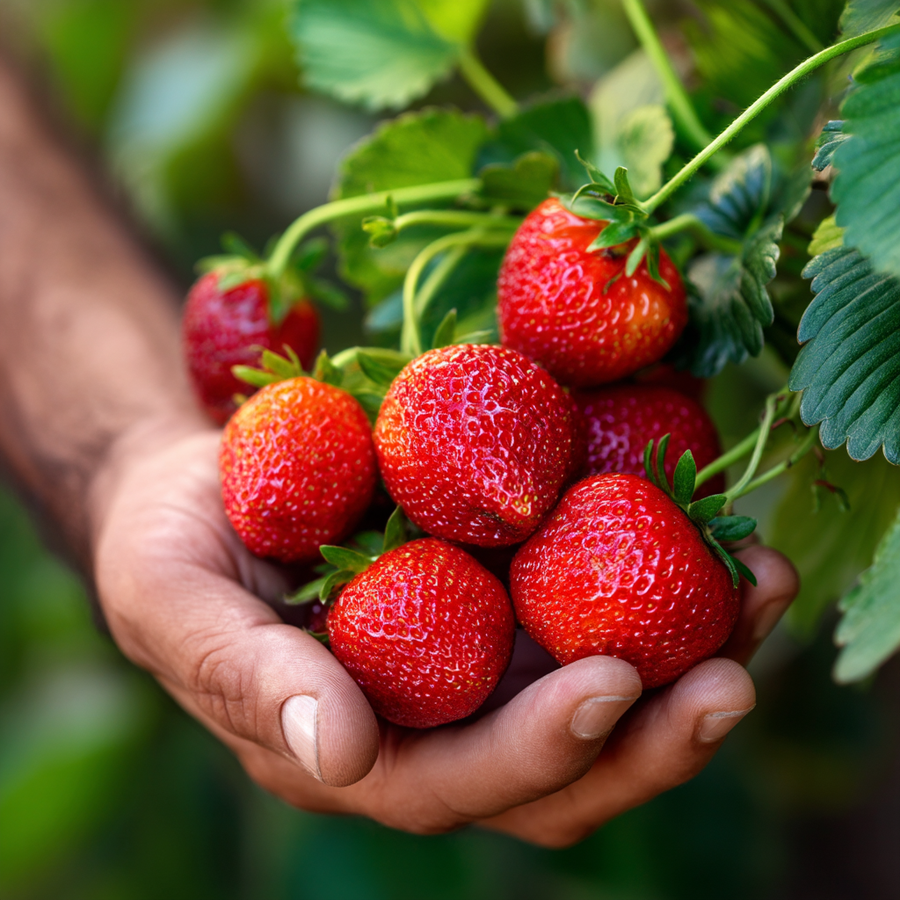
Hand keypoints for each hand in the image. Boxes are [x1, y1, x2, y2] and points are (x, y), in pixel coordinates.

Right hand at [93, 427, 798, 845]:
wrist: (203, 480)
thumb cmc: (173, 546)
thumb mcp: (177, 603)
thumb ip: (248, 680)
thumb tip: (338, 755)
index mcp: (360, 747)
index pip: (461, 782)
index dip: (539, 752)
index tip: (611, 687)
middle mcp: (437, 716)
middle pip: (563, 761)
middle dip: (654, 735)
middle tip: (733, 678)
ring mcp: (481, 654)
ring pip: (604, 686)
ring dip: (691, 655)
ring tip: (762, 594)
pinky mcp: (504, 589)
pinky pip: (595, 597)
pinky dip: (664, 578)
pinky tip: (719, 536)